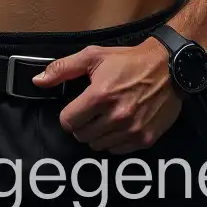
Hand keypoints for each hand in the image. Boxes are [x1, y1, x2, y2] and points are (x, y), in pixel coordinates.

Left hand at [32, 39, 180, 154]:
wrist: (168, 67)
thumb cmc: (128, 60)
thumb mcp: (93, 56)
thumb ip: (63, 69)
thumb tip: (37, 81)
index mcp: (100, 95)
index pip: (68, 122)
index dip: (69, 114)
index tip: (77, 107)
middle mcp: (116, 116)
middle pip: (82, 136)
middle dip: (83, 124)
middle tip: (92, 110)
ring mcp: (131, 130)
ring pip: (98, 146)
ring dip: (98, 133)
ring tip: (107, 116)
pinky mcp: (145, 139)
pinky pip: (117, 151)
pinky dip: (115, 140)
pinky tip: (120, 124)